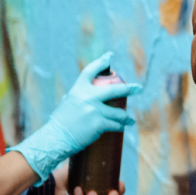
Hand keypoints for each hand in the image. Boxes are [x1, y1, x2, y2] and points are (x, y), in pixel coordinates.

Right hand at [10, 52, 141, 181]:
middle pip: (114, 89)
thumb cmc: (61, 122)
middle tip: (139, 88)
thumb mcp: (68, 103)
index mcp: (78, 89)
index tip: (110, 56)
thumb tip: (88, 96)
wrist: (56, 138)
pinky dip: (119, 127)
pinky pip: (115, 124)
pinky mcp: (99, 123)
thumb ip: (79, 98)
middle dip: (129, 88)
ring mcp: (94, 110)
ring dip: (125, 118)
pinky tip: (122, 127)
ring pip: (118, 112)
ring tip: (129, 120)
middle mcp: (87, 97)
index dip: (101, 62)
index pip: (90, 71)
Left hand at [52, 165, 123, 194]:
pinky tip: (77, 190)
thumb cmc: (62, 178)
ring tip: (91, 193)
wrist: (45, 186)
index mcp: (98, 194)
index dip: (120, 192)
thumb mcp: (77, 168)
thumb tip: (93, 144)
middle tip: (112, 194)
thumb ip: (86, 162)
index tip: (120, 183)